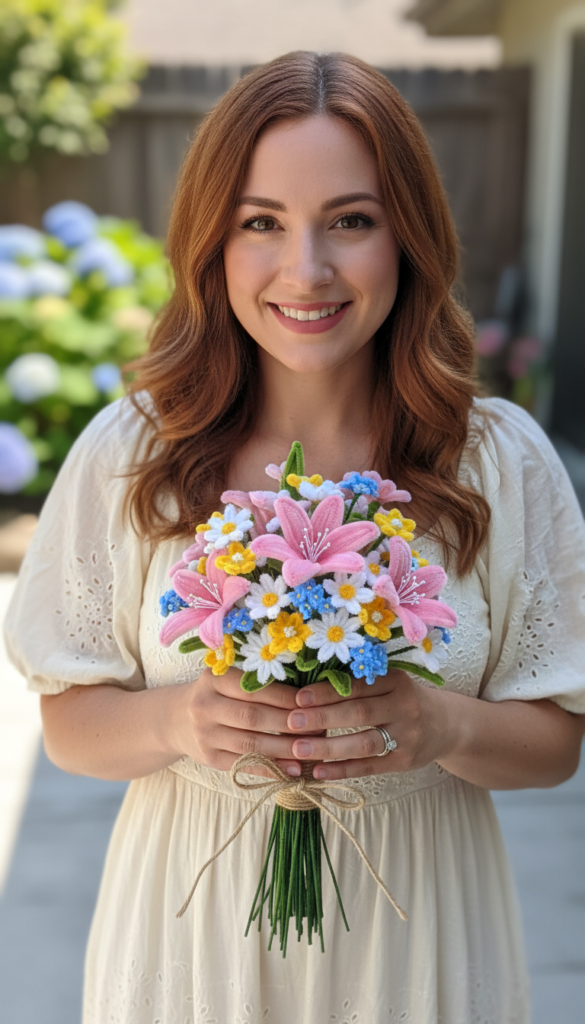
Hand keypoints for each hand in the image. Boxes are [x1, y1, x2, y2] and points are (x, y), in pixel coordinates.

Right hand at [175, 666, 310, 776]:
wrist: (176, 719)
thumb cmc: (217, 694)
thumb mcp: (227, 680)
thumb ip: (258, 683)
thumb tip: (307, 693)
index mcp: (214, 680)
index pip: (254, 689)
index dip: (285, 697)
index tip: (313, 703)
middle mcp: (205, 706)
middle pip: (253, 717)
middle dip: (289, 724)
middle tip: (319, 728)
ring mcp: (205, 735)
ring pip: (251, 744)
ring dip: (284, 749)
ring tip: (310, 751)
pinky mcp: (209, 758)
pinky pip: (244, 764)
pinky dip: (270, 768)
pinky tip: (292, 770)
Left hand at [285, 669, 457, 779]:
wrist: (448, 724)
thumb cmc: (405, 699)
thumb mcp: (390, 683)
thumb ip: (359, 684)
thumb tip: (307, 689)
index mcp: (396, 681)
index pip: (357, 686)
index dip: (327, 692)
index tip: (298, 697)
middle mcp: (404, 707)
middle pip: (358, 713)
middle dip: (322, 718)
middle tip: (292, 722)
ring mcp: (406, 736)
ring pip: (363, 743)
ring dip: (328, 747)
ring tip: (298, 750)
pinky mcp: (405, 761)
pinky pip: (370, 767)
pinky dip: (342, 770)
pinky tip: (318, 772)